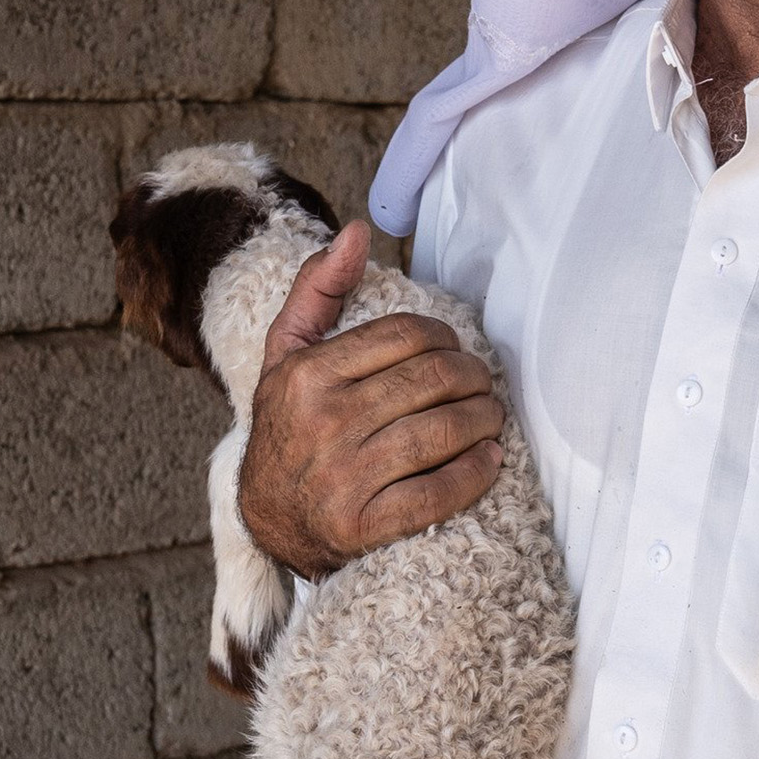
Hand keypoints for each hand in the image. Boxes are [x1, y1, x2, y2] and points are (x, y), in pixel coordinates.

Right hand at [236, 221, 504, 578]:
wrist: (268, 520)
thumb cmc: (289, 426)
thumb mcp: (287, 356)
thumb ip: (319, 291)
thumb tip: (356, 232)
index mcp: (307, 375)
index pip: (406, 336)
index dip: (445, 339)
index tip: (454, 351)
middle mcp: (323, 423)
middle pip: (434, 379)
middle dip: (474, 377)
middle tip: (482, 384)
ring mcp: (343, 477)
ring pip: (444, 430)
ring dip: (484, 419)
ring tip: (489, 417)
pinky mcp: (363, 526)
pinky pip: (439, 491)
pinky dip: (476, 472)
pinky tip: (487, 460)